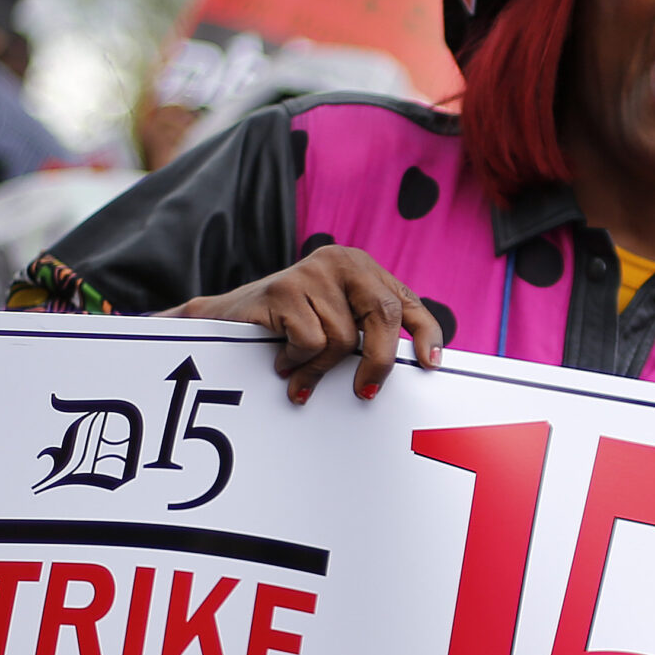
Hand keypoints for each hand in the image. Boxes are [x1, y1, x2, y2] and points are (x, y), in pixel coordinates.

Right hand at [167, 244, 442, 402]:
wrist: (222, 321)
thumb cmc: (286, 328)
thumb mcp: (334, 324)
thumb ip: (366, 334)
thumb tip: (416, 367)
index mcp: (362, 269)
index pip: (406, 301)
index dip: (425, 333)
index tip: (431, 364)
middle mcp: (342, 262)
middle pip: (383, 314)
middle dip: (377, 361)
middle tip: (364, 392)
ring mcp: (312, 271)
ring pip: (342, 337)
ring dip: (320, 367)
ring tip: (297, 367)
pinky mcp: (284, 288)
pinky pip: (311, 341)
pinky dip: (298, 361)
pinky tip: (280, 357)